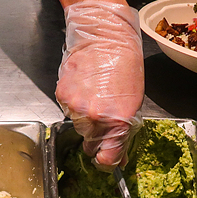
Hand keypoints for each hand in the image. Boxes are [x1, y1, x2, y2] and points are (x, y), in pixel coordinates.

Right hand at [56, 1, 143, 170]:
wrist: (104, 36)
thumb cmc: (125, 63)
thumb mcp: (134, 100)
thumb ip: (124, 131)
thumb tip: (118, 157)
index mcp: (117, 120)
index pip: (107, 158)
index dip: (108, 161)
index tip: (108, 159)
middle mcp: (94, 117)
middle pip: (91, 144)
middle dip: (98, 136)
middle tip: (106, 115)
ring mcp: (76, 107)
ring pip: (79, 127)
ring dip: (86, 119)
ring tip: (96, 95)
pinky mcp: (62, 96)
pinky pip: (68, 111)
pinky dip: (76, 104)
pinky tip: (85, 88)